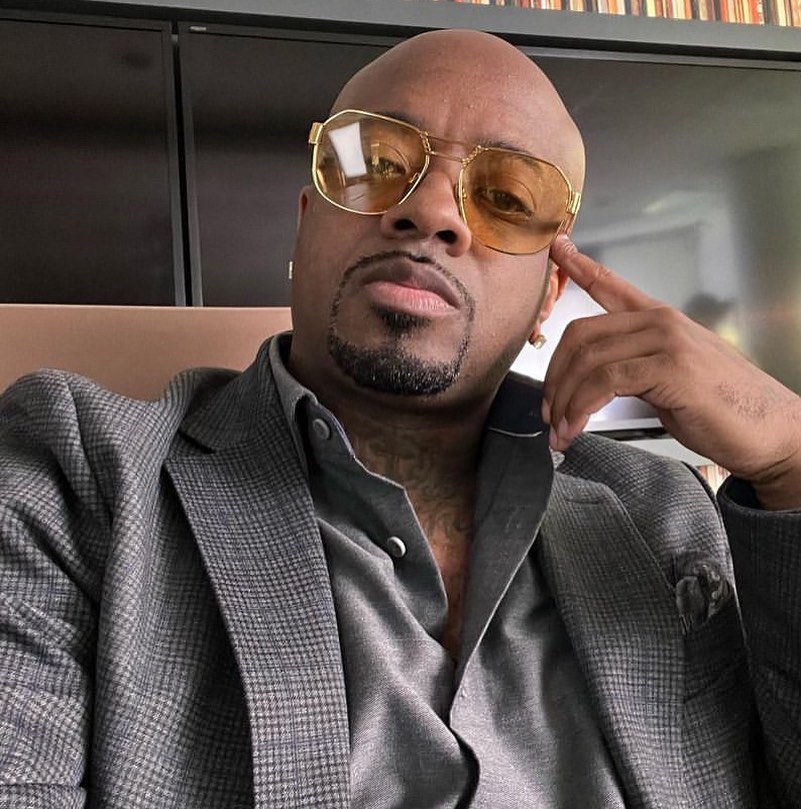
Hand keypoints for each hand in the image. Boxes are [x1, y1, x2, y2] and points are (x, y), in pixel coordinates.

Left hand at [543, 235, 800, 509]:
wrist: (770, 430)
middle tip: (549, 413)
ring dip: (564, 401)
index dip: (579, 266)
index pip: (611, 285)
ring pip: (588, 360)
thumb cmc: (722, 409)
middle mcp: (660, 321)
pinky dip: (581, 407)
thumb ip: (634, 368)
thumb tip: (591, 384)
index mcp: (659, 320)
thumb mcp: (670, 379)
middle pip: (581, 334)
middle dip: (555, 377)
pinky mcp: (671, 367)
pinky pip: (604, 381)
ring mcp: (667, 340)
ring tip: (560, 432)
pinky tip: (576, 428)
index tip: (557, 248)